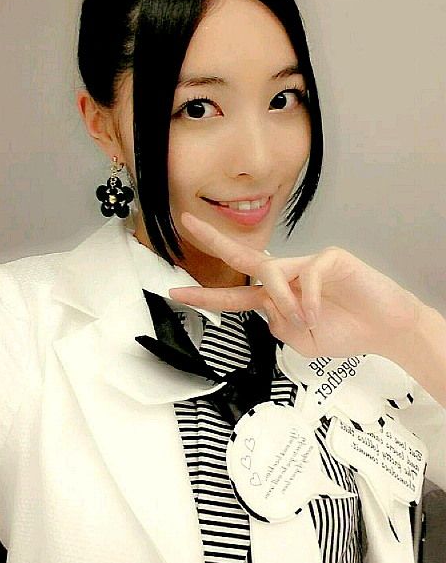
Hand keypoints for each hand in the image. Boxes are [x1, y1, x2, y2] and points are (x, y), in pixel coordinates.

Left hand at [169, 212, 421, 363]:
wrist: (386, 329)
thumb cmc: (346, 332)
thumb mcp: (302, 342)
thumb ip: (279, 326)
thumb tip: (266, 303)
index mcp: (276, 297)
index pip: (235, 293)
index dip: (206, 295)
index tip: (175, 292)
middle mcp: (287, 275)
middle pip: (244, 256)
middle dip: (214, 239)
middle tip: (186, 221)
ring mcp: (307, 263)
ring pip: (273, 271)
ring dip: (283, 300)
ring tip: (304, 321)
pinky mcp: (330, 258)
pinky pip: (308, 275)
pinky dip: (310, 299)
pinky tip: (320, 314)